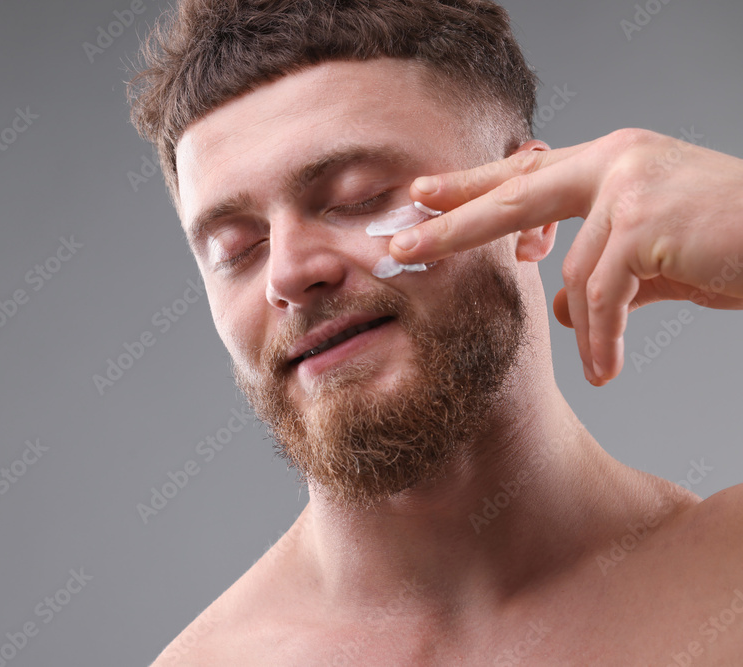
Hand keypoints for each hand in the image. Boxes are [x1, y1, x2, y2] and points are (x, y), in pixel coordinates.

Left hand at [389, 128, 742, 385]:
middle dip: (452, 228)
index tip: (423, 196)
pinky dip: (603, 338)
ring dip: (589, 329)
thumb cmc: (734, 246)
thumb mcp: (658, 257)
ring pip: (573, 274)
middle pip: (513, 198)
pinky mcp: (644, 221)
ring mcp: (629, 186)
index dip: (471, 186)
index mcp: (612, 162)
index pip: (526, 174)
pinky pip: (602, 295)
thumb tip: (562, 307)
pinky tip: (607, 369)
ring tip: (602, 364)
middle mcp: (615, 162)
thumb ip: (605, 270)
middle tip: (399, 248)